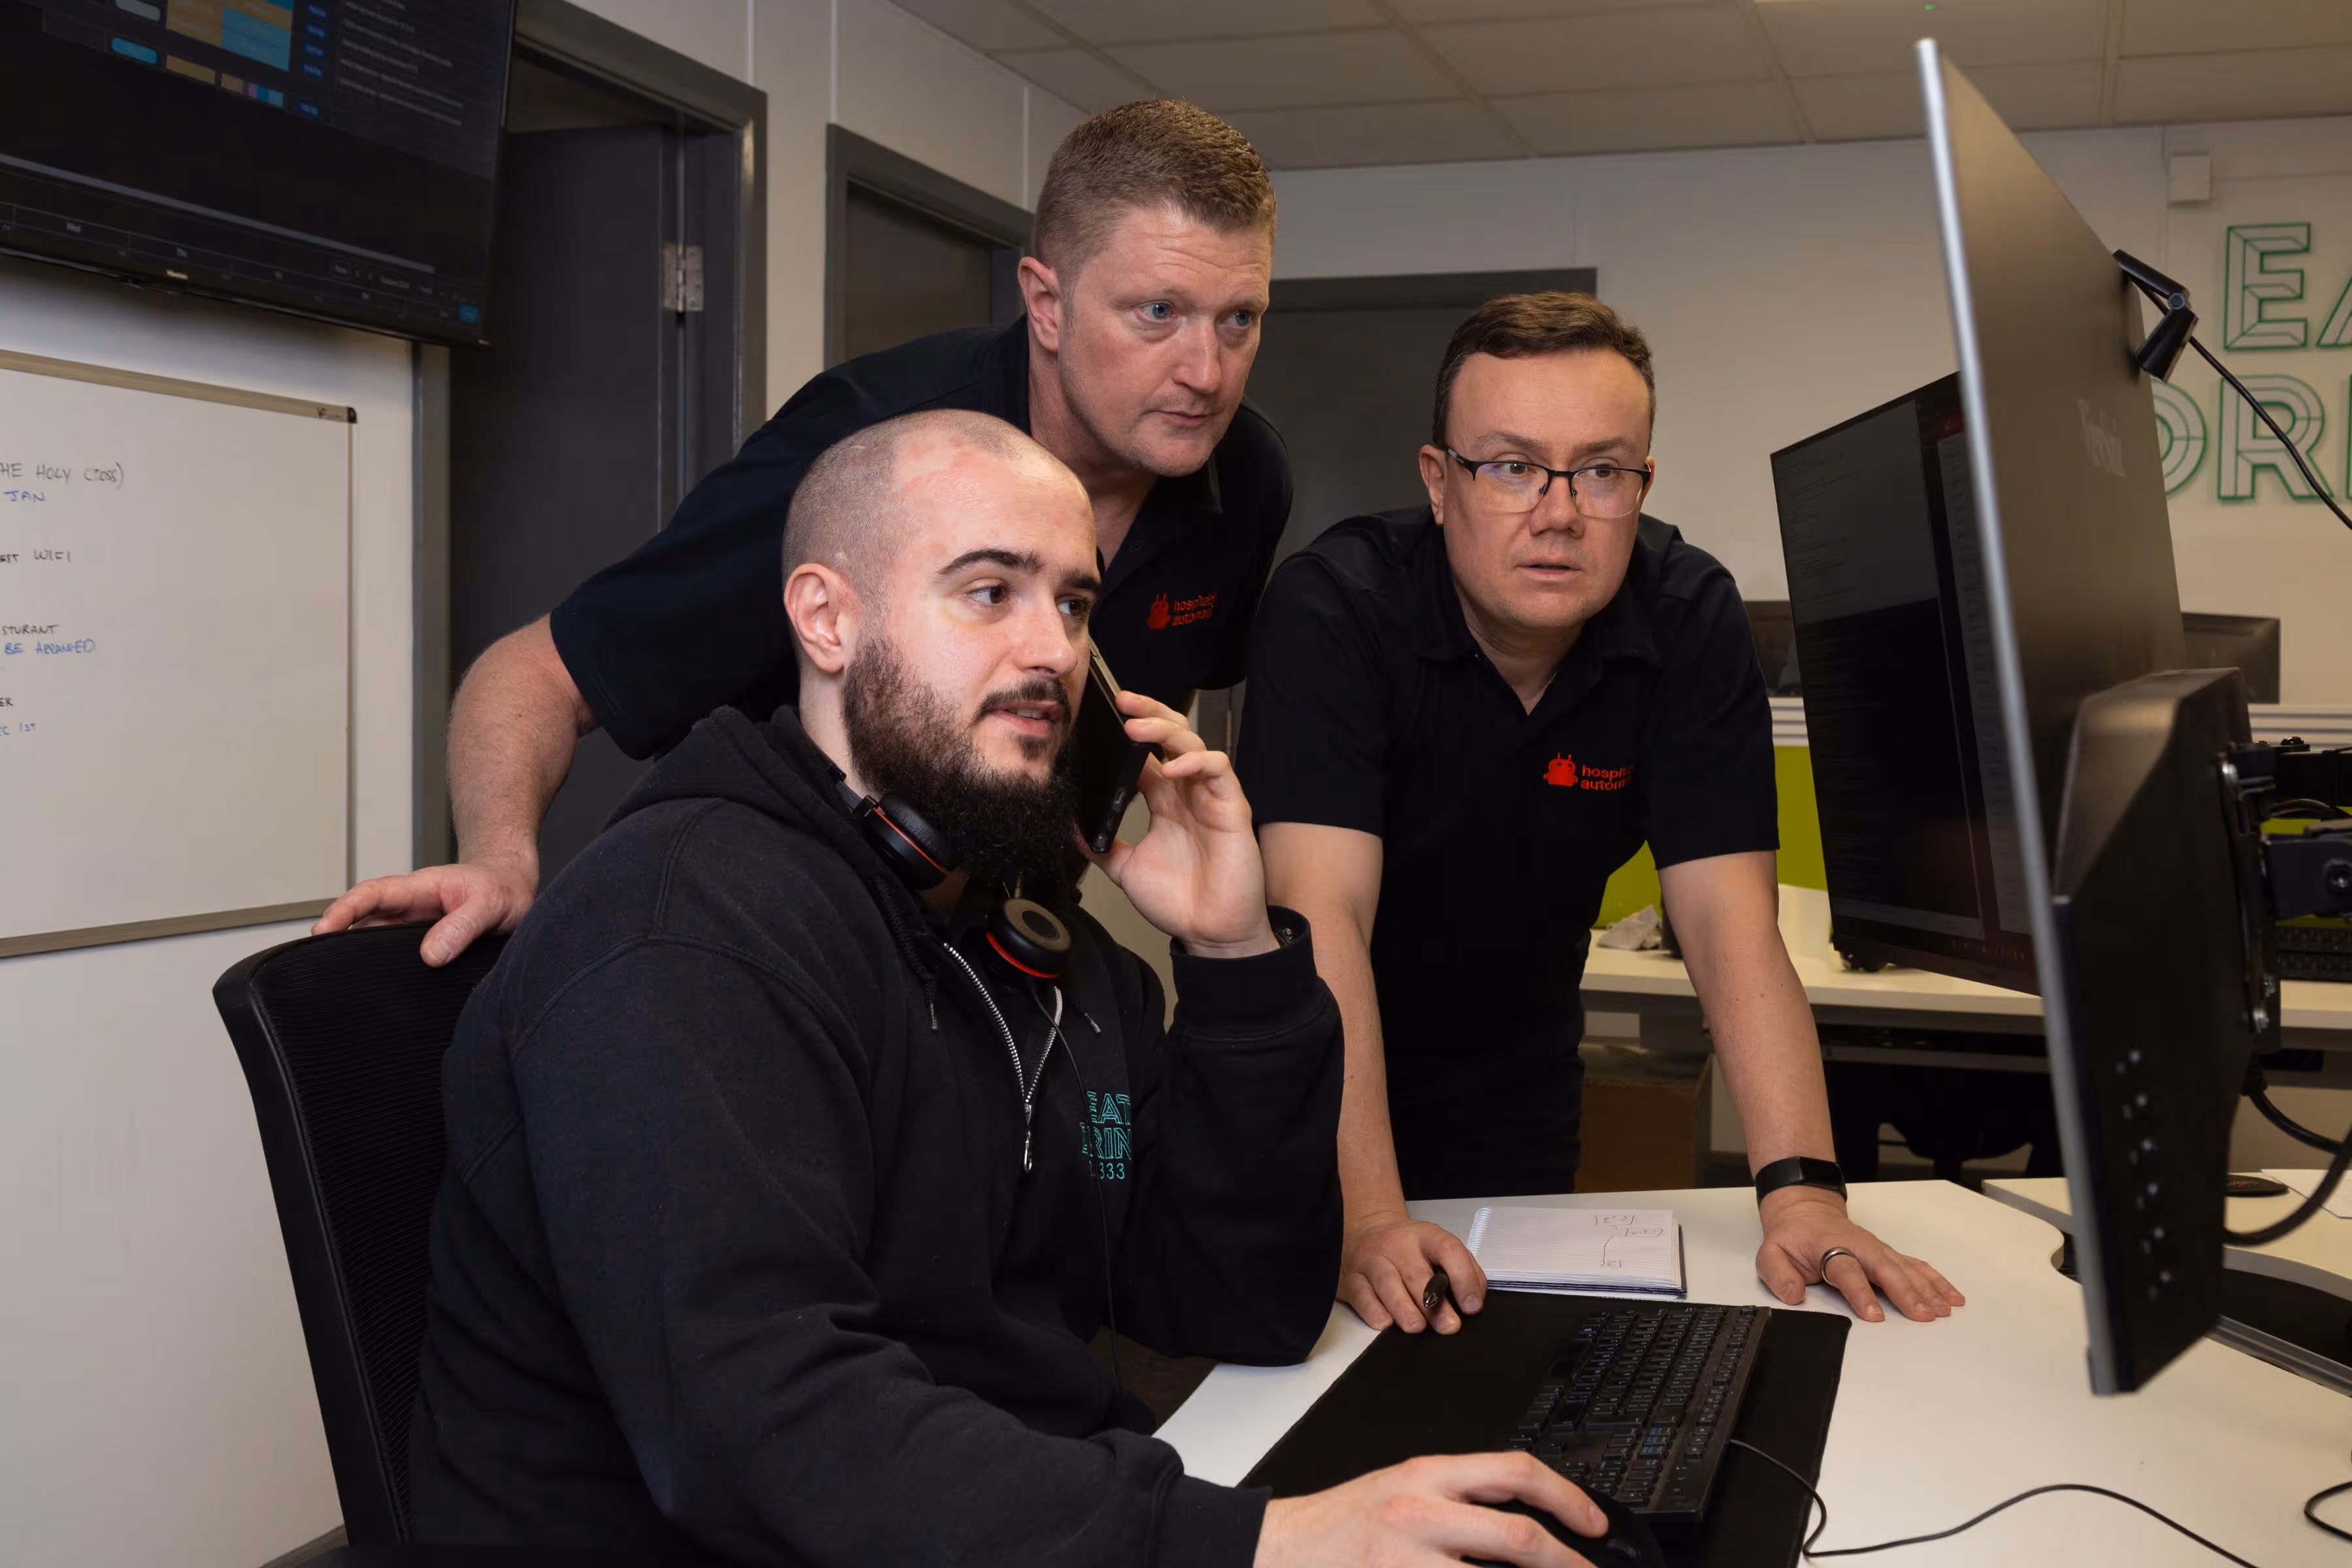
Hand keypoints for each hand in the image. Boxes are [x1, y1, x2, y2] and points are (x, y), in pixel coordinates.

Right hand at [312, 858, 536, 966]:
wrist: (516, 887)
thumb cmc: (503, 887)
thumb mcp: (490, 904)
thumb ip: (463, 927)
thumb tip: (431, 955)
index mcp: (420, 888)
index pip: (371, 895)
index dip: (344, 910)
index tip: (323, 930)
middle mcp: (411, 907)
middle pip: (362, 921)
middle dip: (336, 939)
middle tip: (314, 966)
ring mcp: (415, 927)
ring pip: (375, 940)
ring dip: (356, 956)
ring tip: (336, 983)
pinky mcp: (425, 944)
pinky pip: (395, 955)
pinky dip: (381, 967)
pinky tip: (375, 989)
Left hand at [1085, 690, 1274, 958]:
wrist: (1210, 933)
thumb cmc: (1179, 902)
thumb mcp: (1126, 870)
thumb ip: (1102, 847)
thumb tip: (1071, 830)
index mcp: (1164, 802)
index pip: (1146, 754)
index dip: (1128, 733)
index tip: (1100, 720)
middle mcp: (1186, 793)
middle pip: (1171, 736)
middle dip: (1149, 712)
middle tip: (1122, 702)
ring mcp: (1210, 797)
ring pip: (1192, 744)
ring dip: (1164, 730)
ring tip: (1136, 728)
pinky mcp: (1232, 807)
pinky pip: (1218, 770)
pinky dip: (1195, 763)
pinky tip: (1171, 769)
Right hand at [1256, 1452, 1607, 1567]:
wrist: (1281, 1549)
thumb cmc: (1342, 1524)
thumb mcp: (1402, 1489)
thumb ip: (1457, 1498)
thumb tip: (1523, 1522)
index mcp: (1427, 1475)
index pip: (1514, 1471)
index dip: (1566, 1496)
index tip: (1592, 1523)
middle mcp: (1421, 1514)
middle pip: (1517, 1537)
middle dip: (1566, 1563)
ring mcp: (1408, 1560)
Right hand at [1341, 1214, 1486, 1334]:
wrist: (1366, 1231)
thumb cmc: (1408, 1249)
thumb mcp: (1437, 1249)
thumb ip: (1461, 1269)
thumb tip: (1472, 1301)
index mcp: (1425, 1236)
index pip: (1447, 1250)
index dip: (1463, 1277)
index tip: (1471, 1305)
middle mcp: (1397, 1244)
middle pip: (1416, 1273)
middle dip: (1434, 1304)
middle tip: (1448, 1326)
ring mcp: (1371, 1259)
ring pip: (1387, 1283)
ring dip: (1404, 1308)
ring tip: (1417, 1327)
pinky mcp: (1351, 1278)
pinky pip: (1362, 1296)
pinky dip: (1374, 1311)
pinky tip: (1386, 1323)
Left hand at [1755, 1187, 1964, 1322]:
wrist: (1805, 1211)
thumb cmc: (1792, 1237)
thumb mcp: (1771, 1253)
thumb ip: (1778, 1275)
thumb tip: (1793, 1295)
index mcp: (1829, 1247)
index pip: (1847, 1271)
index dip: (1860, 1293)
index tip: (1873, 1315)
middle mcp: (1859, 1247)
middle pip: (1885, 1269)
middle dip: (1906, 1293)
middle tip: (1921, 1316)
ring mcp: (1877, 1250)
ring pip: (1905, 1268)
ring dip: (1926, 1289)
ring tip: (1941, 1311)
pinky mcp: (1888, 1254)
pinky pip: (1916, 1266)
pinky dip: (1936, 1280)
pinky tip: (1951, 1296)